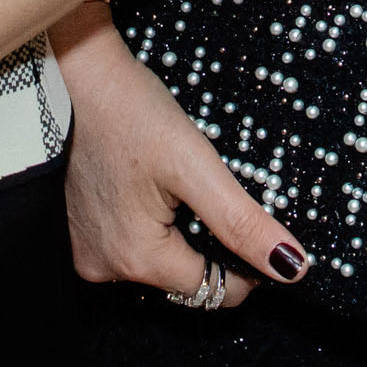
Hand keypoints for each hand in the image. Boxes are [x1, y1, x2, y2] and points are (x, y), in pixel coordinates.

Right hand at [56, 18, 306, 308]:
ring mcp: (86, 250)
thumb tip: (291, 268)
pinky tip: (153, 188)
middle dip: (211, 248)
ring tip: (180, 186)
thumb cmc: (130, 112)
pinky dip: (153, 224)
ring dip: (182, 236)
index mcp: (136, 259)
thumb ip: (243, 224)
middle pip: (184, 279)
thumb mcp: (197, 166)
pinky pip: (131, 244)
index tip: (257, 230)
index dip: (246, 269)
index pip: (212, 292)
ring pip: (160, 261)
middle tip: (216, 195)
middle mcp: (104, 267)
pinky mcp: (77, 231)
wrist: (74, 75)